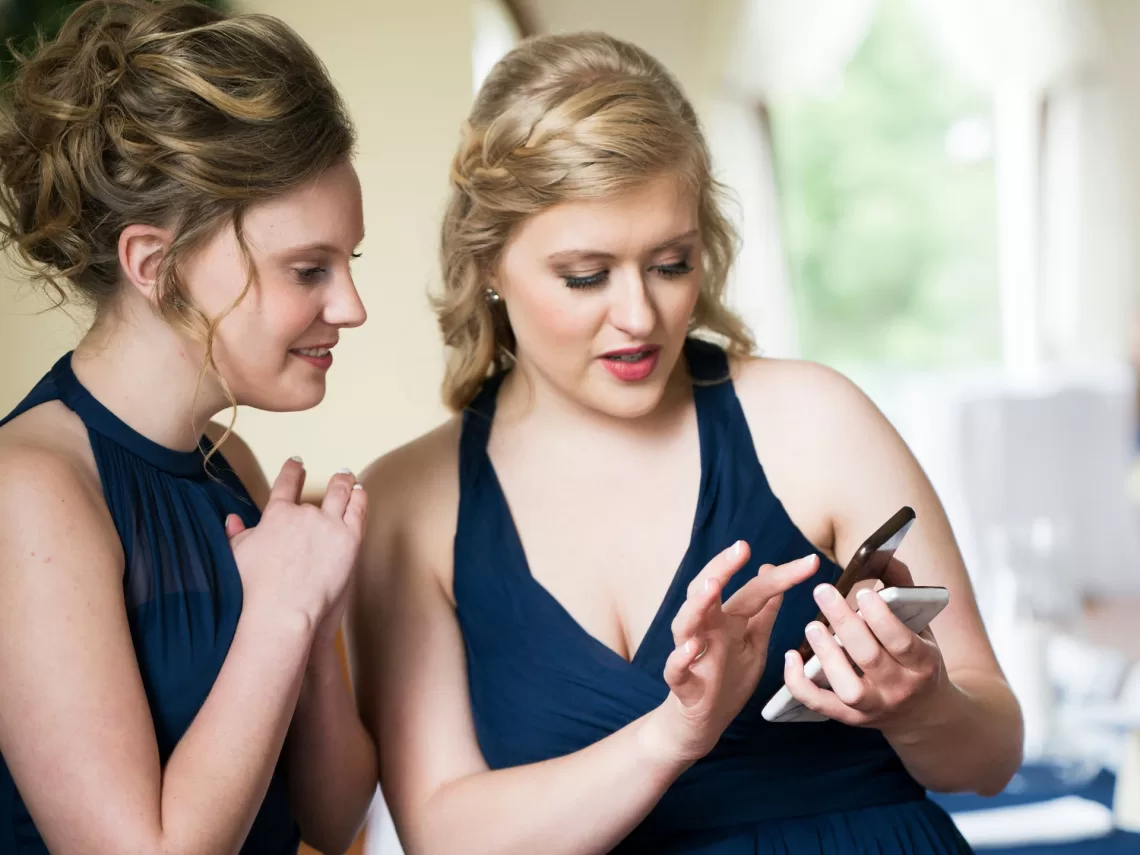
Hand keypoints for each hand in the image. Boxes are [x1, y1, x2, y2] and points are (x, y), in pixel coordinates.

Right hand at [225, 459, 366, 634]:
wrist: (281, 610)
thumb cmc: (254, 589)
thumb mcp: (237, 556)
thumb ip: (238, 534)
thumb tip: (233, 519)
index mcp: (277, 514)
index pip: (286, 484)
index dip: (292, 470)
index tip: (297, 462)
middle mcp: (304, 513)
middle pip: (319, 493)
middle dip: (332, 481)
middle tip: (340, 473)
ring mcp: (328, 525)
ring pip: (342, 495)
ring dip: (347, 484)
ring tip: (351, 479)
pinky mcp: (349, 540)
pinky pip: (357, 512)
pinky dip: (360, 499)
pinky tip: (361, 493)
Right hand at [643, 543, 819, 765]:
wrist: (703, 722)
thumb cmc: (728, 678)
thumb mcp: (753, 643)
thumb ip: (762, 613)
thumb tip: (772, 575)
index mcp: (728, 619)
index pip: (754, 590)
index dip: (782, 575)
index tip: (812, 562)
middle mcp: (707, 629)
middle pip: (707, 590)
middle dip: (722, 568)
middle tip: (742, 548)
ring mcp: (691, 653)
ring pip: (686, 622)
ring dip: (697, 604)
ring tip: (712, 586)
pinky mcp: (682, 682)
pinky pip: (675, 668)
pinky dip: (681, 657)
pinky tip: (693, 647)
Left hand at [781, 561, 947, 728]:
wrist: (923, 713)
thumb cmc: (916, 657)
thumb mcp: (922, 626)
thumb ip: (903, 589)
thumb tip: (882, 554)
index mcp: (922, 663)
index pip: (902, 641)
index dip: (881, 618)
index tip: (861, 592)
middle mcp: (900, 688)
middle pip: (869, 658)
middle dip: (845, 623)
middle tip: (822, 591)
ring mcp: (874, 707)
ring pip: (847, 687)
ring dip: (826, 655)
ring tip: (811, 626)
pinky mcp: (850, 718)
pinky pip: (820, 705)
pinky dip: (800, 684)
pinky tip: (790, 657)